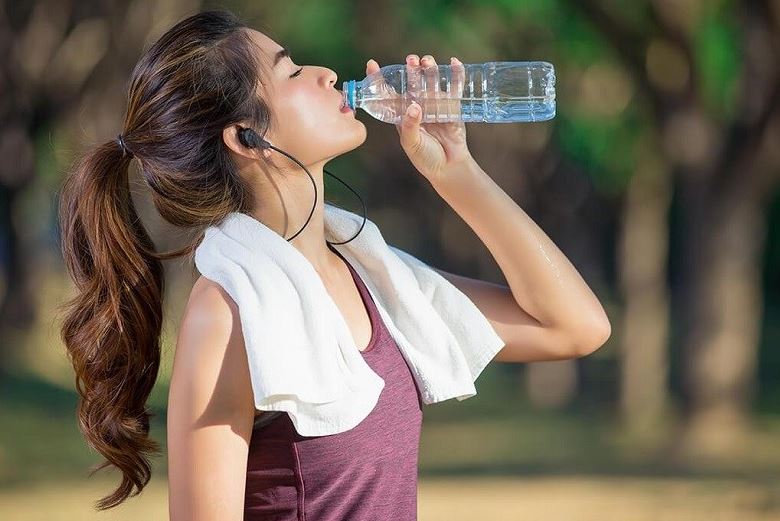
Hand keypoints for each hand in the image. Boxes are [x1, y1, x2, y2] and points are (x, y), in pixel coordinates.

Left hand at [366, 54, 472, 183]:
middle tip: (411, 60)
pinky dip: (456, 75)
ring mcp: (435, 104)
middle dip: (411, 70)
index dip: (379, 79)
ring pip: (432, 81)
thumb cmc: (425, 158)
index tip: (372, 65)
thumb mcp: (412, 144)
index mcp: (402, 114)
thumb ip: (410, 126)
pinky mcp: (452, 107)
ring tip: (427, 61)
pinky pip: (454, 88)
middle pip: (413, 83)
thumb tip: (414, 106)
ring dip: (430, 69)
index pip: (388, 93)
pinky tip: (454, 63)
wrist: (448, 168)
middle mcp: (418, 105)